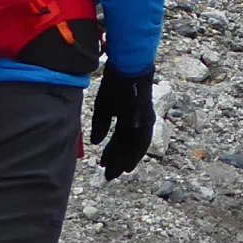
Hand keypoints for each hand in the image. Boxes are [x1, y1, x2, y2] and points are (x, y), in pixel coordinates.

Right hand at [90, 64, 156, 179]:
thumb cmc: (115, 83)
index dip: (113, 152)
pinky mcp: (147, 120)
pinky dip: (134, 155)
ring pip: (135, 147)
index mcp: (128, 116)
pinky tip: (126, 165)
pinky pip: (141, 142)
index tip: (104, 164)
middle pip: (129, 145)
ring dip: (125, 161)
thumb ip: (100, 124)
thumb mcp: (103, 106)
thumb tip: (96, 141)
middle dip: (118, 160)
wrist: (127, 67)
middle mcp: (138, 120)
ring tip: (114, 173)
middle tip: (108, 175)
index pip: (121, 138)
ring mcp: (144, 120)